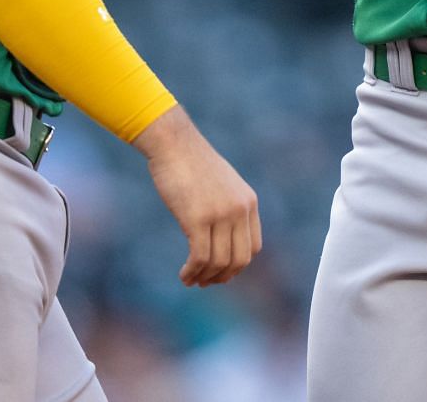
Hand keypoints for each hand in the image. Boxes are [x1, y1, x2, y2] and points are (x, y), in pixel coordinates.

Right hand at [132, 107, 261, 286]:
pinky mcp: (197, 218)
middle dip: (222, 277)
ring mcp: (220, 214)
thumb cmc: (191, 163)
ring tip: (190, 280)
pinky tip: (184, 274)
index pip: (253, 247)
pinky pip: (200, 257)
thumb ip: (227, 207)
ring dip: (204, 277)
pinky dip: (193, 271)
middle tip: (205, 282)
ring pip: (219, 262)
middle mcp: (239, 209)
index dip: (237, 265)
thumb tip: (222, 237)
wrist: (173, 143)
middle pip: (239, 259)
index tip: (220, 272)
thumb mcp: (221, 184)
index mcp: (248, 201)